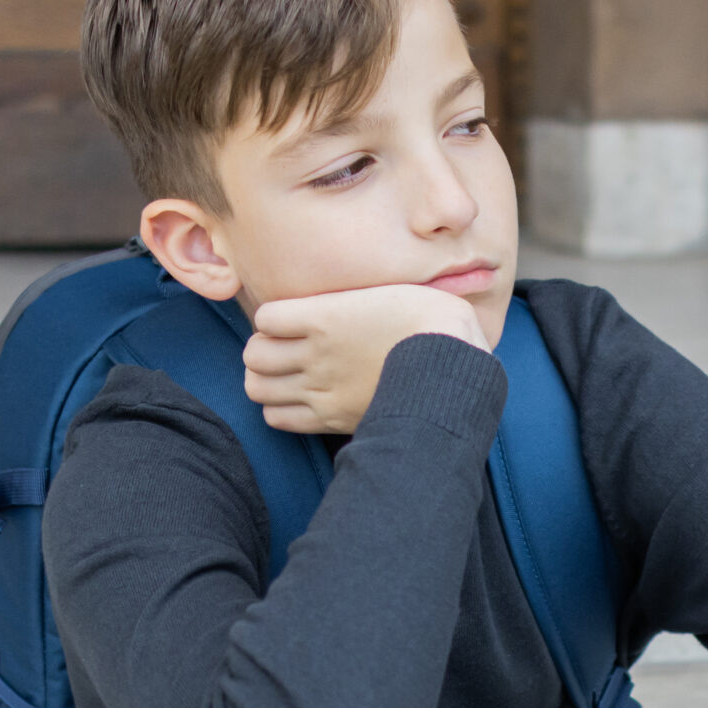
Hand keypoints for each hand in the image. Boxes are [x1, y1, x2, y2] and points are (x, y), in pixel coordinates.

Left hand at [243, 284, 485, 435]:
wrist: (454, 365)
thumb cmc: (432, 320)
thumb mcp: (393, 290)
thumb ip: (357, 295)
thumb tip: (350, 293)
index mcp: (324, 315)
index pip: (265, 318)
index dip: (276, 320)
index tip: (294, 323)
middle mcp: (314, 352)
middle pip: (253, 354)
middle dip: (263, 351)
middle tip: (285, 351)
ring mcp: (320, 388)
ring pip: (257, 387)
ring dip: (266, 380)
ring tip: (287, 377)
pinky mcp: (331, 417)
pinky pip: (277, 418)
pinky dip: (279, 410)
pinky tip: (301, 400)